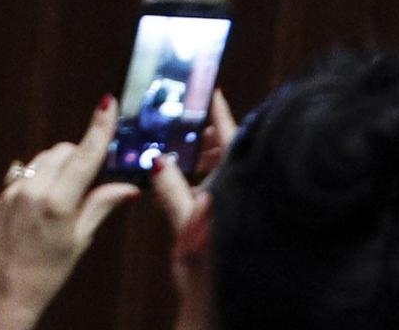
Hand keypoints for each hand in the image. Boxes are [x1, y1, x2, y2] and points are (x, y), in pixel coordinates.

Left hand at [0, 98, 139, 329]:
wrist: (1, 293)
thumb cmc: (45, 274)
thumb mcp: (79, 241)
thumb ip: (100, 206)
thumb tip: (127, 188)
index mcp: (58, 201)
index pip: (85, 155)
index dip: (99, 128)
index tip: (107, 104)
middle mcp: (33, 188)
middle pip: (62, 151)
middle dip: (80, 156)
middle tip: (94, 177)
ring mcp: (12, 190)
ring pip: (42, 160)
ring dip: (59, 165)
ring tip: (68, 196)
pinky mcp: (0, 196)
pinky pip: (24, 174)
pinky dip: (40, 179)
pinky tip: (45, 203)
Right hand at [148, 88, 234, 314]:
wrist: (217, 308)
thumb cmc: (209, 272)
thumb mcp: (185, 226)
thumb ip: (171, 191)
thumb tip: (158, 160)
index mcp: (235, 189)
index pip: (231, 140)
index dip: (220, 114)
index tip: (213, 91)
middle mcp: (240, 194)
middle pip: (227, 154)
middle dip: (205, 137)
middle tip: (185, 123)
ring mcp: (236, 208)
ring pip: (221, 173)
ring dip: (201, 159)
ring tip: (179, 149)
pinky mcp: (229, 222)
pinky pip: (215, 190)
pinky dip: (200, 180)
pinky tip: (180, 181)